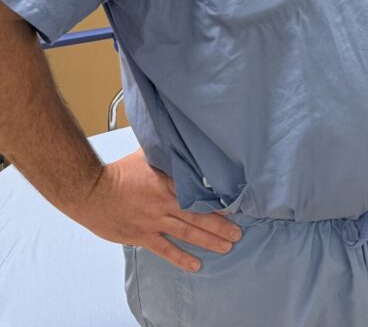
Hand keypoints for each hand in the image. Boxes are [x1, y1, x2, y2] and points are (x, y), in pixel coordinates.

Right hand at [74, 149, 241, 271]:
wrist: (92, 191)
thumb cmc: (118, 171)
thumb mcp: (146, 154)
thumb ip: (164, 152)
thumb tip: (178, 138)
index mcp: (168, 182)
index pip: (199, 194)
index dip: (218, 203)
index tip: (234, 208)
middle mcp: (165, 204)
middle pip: (199, 216)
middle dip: (221, 226)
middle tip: (238, 233)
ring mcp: (154, 222)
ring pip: (188, 234)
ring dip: (209, 241)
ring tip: (227, 246)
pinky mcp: (142, 236)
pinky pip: (166, 250)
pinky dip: (182, 258)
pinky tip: (196, 265)